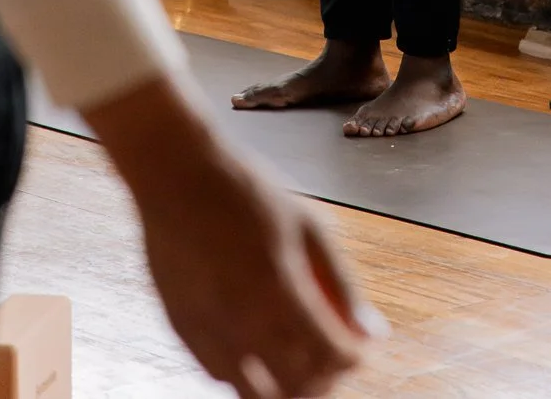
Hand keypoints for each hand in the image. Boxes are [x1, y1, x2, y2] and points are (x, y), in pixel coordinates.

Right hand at [88, 75, 378, 396]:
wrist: (179, 174)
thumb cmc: (248, 192)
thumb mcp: (308, 225)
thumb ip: (342, 283)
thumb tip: (372, 331)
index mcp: (281, 289)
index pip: (330, 355)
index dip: (351, 358)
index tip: (356, 350)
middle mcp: (243, 319)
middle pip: (296, 385)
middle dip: (323, 379)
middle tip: (329, 359)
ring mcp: (208, 329)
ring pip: (255, 394)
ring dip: (283, 386)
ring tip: (296, 363)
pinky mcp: (182, 329)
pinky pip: (220, 374)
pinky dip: (245, 372)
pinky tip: (256, 347)